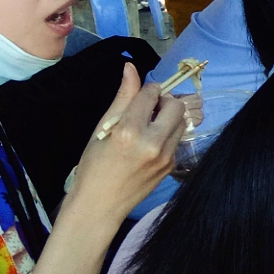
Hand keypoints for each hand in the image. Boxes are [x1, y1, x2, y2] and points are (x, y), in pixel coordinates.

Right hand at [65, 63, 188, 217]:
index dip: (147, 90)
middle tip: (147, 110)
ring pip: (181, 121)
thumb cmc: (93, 166)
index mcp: (130, 131)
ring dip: (168, 117)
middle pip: (176, 105)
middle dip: (164, 101)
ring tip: (148, 126)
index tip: (139, 97)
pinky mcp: (172, 165)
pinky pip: (177, 138)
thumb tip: (131, 68)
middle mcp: (153, 142)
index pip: (152, 94)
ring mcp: (166, 156)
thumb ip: (122, 98)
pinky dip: (167, 134)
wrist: (100, 205)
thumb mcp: (102, 128)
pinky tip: (149, 144)